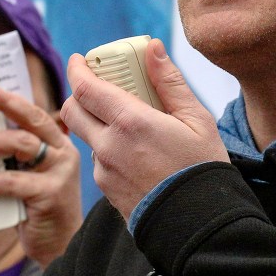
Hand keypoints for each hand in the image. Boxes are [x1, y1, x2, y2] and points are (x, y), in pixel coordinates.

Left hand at [0, 84, 82, 265]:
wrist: (63, 246)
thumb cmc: (39, 210)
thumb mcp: (28, 178)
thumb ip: (13, 161)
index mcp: (57, 145)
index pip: (34, 115)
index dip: (11, 99)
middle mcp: (63, 153)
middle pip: (33, 120)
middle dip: (6, 103)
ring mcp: (60, 172)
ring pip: (23, 145)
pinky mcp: (51, 194)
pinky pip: (15, 182)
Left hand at [61, 38, 227, 218]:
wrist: (200, 227)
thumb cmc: (203, 170)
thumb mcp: (197, 120)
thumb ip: (170, 82)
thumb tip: (152, 48)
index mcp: (130, 123)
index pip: (85, 87)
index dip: (77, 68)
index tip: (80, 59)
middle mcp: (109, 146)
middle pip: (72, 109)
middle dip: (78, 93)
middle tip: (98, 86)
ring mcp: (104, 172)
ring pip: (87, 137)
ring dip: (98, 124)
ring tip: (132, 127)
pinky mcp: (106, 192)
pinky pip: (100, 161)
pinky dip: (110, 150)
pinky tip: (138, 155)